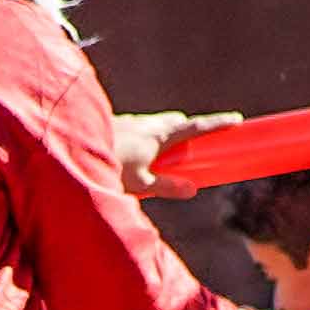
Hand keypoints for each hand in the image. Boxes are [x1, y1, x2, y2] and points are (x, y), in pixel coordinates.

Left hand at [113, 110, 238, 194]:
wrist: (73, 153)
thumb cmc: (108, 168)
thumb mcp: (141, 184)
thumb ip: (167, 187)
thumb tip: (192, 190)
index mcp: (158, 134)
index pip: (195, 126)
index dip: (217, 124)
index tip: (236, 119)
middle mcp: (146, 123)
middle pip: (176, 122)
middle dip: (190, 128)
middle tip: (201, 139)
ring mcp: (131, 122)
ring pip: (156, 123)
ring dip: (167, 132)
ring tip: (167, 151)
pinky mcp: (117, 126)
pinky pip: (139, 128)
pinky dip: (147, 137)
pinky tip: (137, 151)